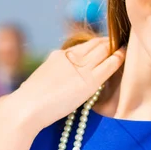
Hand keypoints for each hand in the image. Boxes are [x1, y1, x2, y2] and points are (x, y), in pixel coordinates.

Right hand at [11, 37, 125, 130]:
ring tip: (123, 46)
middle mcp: (71, 56)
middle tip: (118, 41)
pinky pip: (109, 64)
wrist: (26, 107)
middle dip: (108, 42)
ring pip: (104, 50)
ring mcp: (81, 67)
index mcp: (59, 55)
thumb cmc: (29, 99)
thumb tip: (57, 75)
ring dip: (114, 46)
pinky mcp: (90, 80)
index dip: (96, 43)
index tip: (104, 44)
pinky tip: (123, 54)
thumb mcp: (43, 77)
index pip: (83, 45)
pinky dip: (118, 57)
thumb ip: (55, 72)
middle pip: (96, 44)